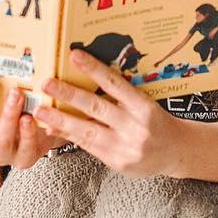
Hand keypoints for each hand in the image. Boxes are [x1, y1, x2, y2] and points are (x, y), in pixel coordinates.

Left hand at [34, 49, 188, 177]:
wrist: (177, 151)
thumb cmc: (156, 121)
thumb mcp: (145, 103)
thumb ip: (120, 95)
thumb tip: (86, 79)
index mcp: (144, 106)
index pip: (115, 83)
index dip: (93, 68)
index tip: (74, 55)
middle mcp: (135, 126)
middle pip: (97, 107)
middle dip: (69, 94)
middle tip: (47, 82)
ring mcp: (125, 147)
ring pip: (87, 130)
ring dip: (61, 118)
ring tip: (41, 109)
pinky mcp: (117, 162)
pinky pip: (88, 147)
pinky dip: (69, 136)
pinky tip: (53, 127)